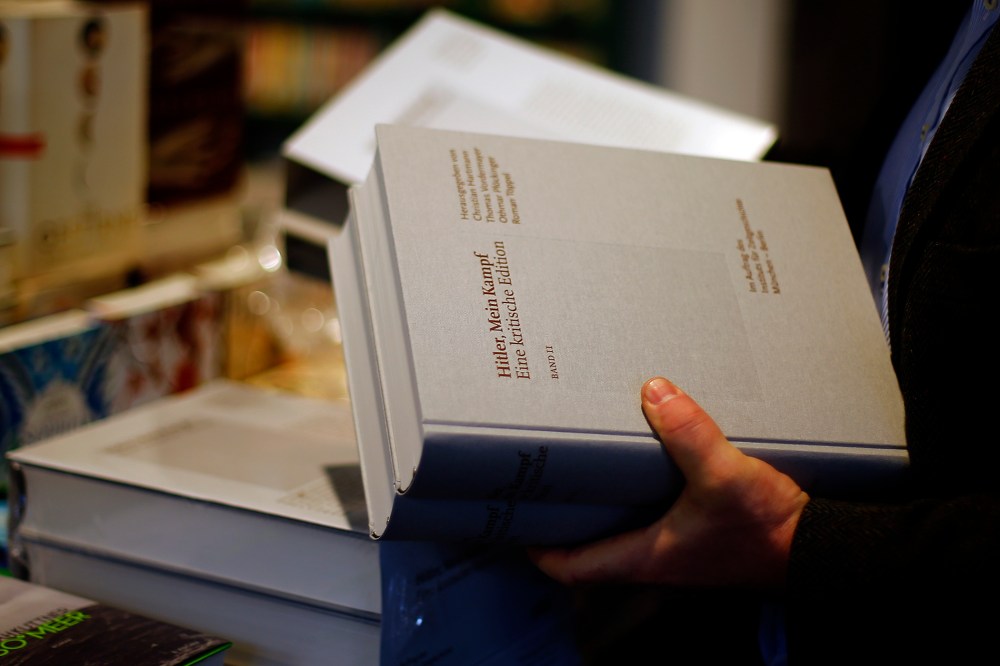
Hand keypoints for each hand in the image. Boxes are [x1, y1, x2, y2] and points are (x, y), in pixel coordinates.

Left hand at [529, 377, 808, 590]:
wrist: (821, 547)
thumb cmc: (770, 533)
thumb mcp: (724, 477)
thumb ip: (690, 434)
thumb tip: (655, 392)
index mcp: (644, 556)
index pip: (572, 565)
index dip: (539, 546)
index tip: (516, 517)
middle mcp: (655, 556)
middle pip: (591, 543)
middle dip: (567, 515)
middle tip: (547, 476)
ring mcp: (678, 545)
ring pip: (623, 525)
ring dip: (605, 499)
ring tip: (588, 458)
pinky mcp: (701, 529)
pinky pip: (656, 510)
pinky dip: (642, 488)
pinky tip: (649, 455)